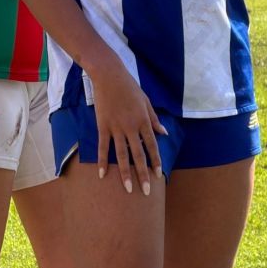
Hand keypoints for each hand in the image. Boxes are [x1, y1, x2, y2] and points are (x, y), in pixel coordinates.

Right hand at [88, 54, 165, 194]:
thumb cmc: (130, 87)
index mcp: (144, 121)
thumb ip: (154, 119)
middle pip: (138, 155)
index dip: (155, 161)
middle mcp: (131, 127)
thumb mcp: (146, 101)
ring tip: (127, 188)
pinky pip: (103, 147)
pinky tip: (102, 174)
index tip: (158, 175)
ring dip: (125, 173)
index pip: (152, 146)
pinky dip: (102, 161)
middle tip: (146, 191)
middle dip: (142, 174)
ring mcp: (116, 128)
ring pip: (121, 155)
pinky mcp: (102, 126)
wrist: (109, 76)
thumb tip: (164, 133)